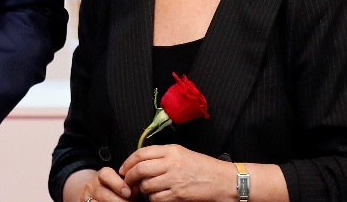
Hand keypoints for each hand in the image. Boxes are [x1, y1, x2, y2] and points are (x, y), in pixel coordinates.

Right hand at [68, 167, 130, 201]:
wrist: (95, 196)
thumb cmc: (115, 191)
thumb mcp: (121, 185)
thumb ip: (129, 186)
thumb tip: (136, 188)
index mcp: (102, 176)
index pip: (105, 175)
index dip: (118, 184)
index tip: (128, 193)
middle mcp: (92, 186)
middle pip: (104, 194)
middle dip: (120, 201)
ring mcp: (86, 198)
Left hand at [120, 145, 234, 200]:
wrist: (222, 180)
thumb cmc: (204, 167)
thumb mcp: (182, 153)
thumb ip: (162, 155)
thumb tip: (141, 161)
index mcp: (171, 150)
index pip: (141, 153)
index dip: (128, 162)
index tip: (124, 169)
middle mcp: (172, 163)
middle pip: (140, 169)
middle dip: (130, 177)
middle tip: (128, 181)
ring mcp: (174, 179)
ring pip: (146, 185)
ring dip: (143, 189)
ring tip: (147, 189)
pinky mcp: (178, 195)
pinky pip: (156, 198)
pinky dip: (153, 199)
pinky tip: (158, 196)